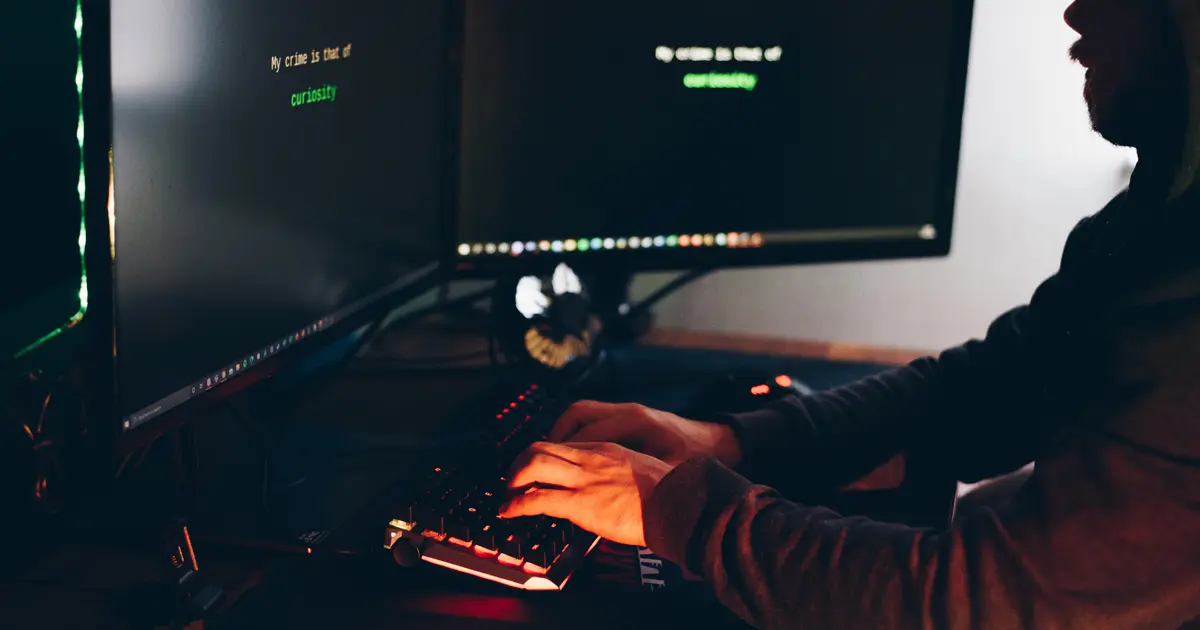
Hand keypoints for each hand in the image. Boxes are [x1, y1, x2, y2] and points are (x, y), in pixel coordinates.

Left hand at [500, 441, 672, 546]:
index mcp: (607, 449)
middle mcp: (591, 458)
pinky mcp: (580, 502)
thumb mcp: (642, 473)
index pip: (563, 444)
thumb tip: (614, 490)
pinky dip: (516, 505)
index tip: (535, 471)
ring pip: (532, 465)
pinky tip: (509, 512)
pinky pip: (537, 499)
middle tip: (513, 481)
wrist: (679, 505)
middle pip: (540, 447)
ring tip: (508, 496)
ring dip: (514, 480)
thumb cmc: (669, 497)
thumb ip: (622, 475)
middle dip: (519, 463)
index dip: (542, 457)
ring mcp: (584, 478)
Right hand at [548, 400, 741, 466]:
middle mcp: (627, 412)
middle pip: (577, 416)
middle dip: (552, 441)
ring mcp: (625, 411)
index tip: (547, 478)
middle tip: (533, 467)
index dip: (565, 457)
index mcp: (637, 424)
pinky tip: (568, 454)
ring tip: (545, 460)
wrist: (715, 443)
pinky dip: (574, 433)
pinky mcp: (625, 415)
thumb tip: (609, 501)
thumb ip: (638, 485)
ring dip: (560, 434)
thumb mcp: (669, 475)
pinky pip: (590, 418)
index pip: (589, 436)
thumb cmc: (694, 461)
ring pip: (579, 413)